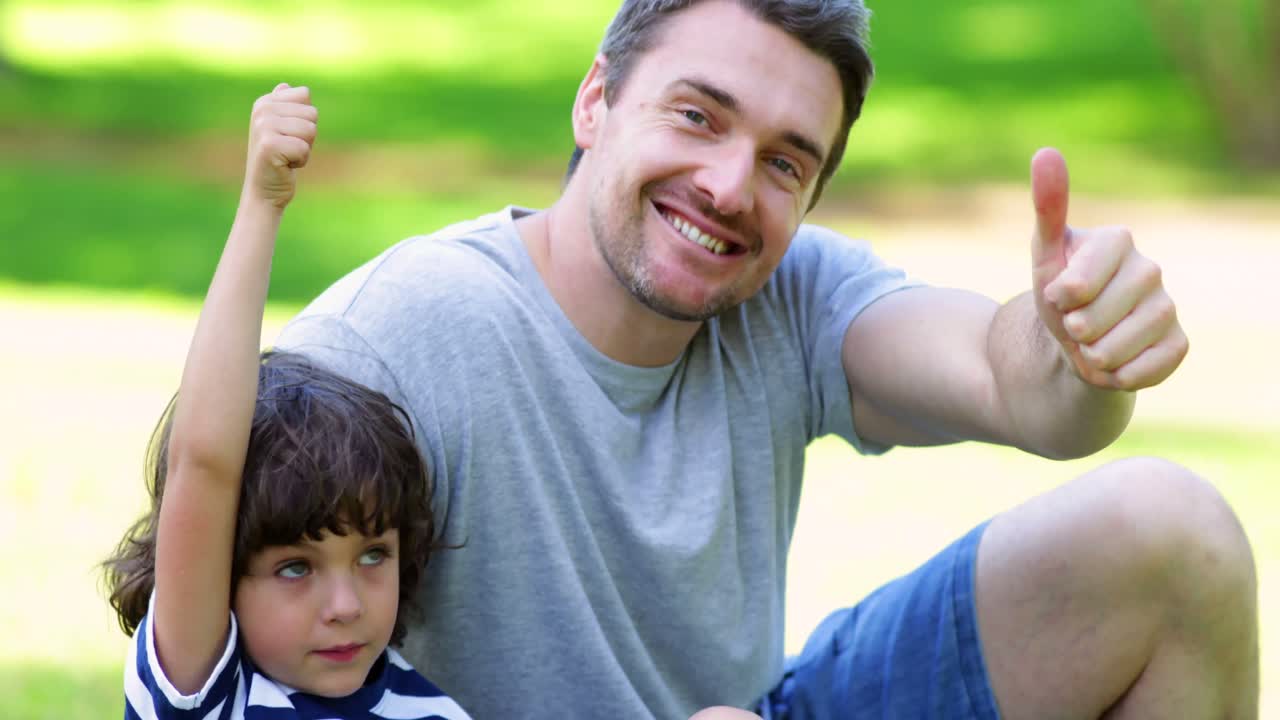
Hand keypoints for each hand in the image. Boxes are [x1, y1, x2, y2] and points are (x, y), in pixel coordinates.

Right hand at [243, 83, 316, 209]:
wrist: (264, 191)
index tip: (288, 133)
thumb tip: (285, 85)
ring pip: (310, 130)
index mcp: (264, 102)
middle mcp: (261, 110)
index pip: (304, 95)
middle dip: (307, 136)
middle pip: (311, 113)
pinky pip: (304, 148)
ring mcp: (263, 126)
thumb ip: (284, 106)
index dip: (305, 119)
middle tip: (288, 148)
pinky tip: (285, 165)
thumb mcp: (280, 129)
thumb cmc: (278, 159)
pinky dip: (300, 161)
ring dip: (304, 149)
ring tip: (286, 156)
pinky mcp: (269, 145)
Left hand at [1029, 147, 1187, 390]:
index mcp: (1119, 241)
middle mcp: (1150, 269)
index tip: (1057, 295)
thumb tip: (1046, 152)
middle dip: (1072, 329)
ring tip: (1089, 344)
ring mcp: (1168, 306)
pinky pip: (1146, 368)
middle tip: (1072, 324)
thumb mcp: (1045, 254)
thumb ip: (1048, 206)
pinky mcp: (1179, 342)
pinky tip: (1113, 363)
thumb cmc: (1060, 293)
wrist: (1078, 344)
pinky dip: (1118, 375)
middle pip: (1096, 317)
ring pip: (1118, 346)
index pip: (1082, 278)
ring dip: (1091, 355)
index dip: (1062, 296)